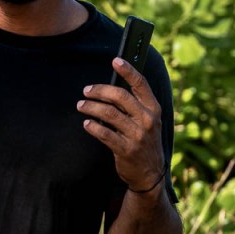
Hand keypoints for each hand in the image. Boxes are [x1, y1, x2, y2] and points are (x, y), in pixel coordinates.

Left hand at [77, 57, 165, 192]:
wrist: (149, 173)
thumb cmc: (144, 142)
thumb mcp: (147, 122)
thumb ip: (135, 106)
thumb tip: (111, 88)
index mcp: (153, 109)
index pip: (141, 84)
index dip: (128, 70)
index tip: (115, 60)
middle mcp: (147, 120)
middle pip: (120, 96)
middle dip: (100, 91)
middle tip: (86, 91)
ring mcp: (137, 135)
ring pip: (109, 114)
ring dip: (91, 107)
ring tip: (81, 105)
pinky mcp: (126, 150)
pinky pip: (105, 134)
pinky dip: (93, 127)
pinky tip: (86, 124)